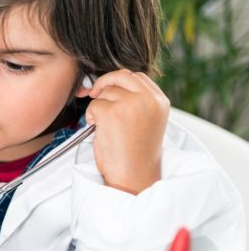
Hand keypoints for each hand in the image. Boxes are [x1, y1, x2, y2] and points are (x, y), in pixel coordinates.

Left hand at [76, 70, 168, 194]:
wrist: (134, 174)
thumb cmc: (136, 153)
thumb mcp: (146, 121)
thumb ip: (136, 101)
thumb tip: (109, 86)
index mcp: (160, 101)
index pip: (137, 76)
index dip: (118, 80)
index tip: (109, 89)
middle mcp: (148, 99)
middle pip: (120, 75)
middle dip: (104, 82)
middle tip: (94, 93)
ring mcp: (131, 104)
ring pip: (104, 92)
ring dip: (97, 107)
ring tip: (106, 126)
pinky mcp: (112, 112)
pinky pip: (93, 105)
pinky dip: (90, 117)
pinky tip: (100, 130)